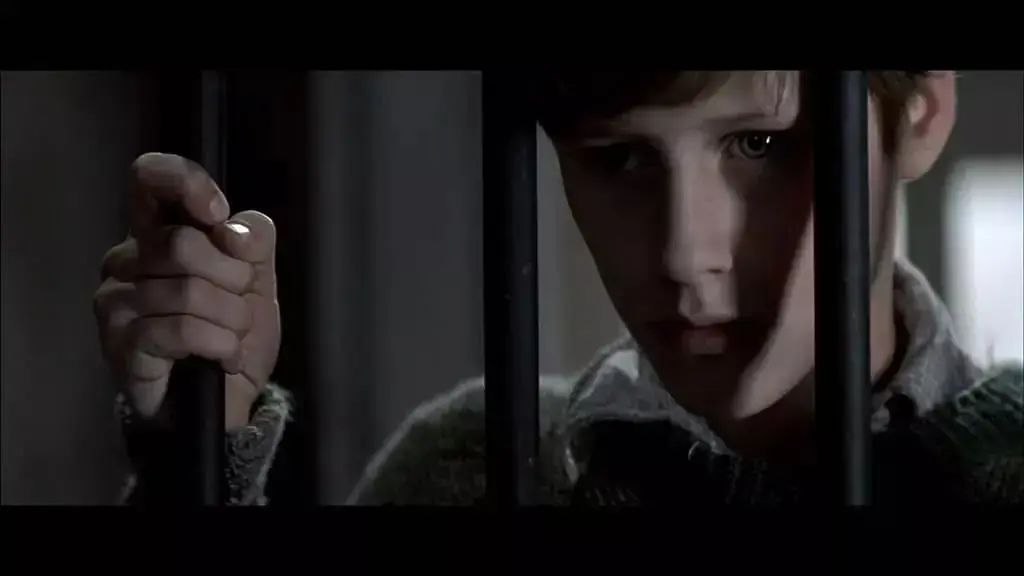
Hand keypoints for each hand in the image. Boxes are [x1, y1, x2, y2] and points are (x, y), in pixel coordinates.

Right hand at [94, 152, 279, 429]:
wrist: (228, 397)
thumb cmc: (233, 331)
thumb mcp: (259, 278)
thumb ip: (253, 241)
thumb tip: (231, 230)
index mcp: (159, 231)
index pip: (150, 179)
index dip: (185, 183)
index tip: (217, 211)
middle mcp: (128, 259)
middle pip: (184, 243)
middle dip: (233, 279)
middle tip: (240, 305)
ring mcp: (115, 300)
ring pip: (188, 291)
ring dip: (231, 321)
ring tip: (231, 337)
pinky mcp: (120, 341)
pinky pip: (180, 329)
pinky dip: (218, 345)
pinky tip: (221, 357)